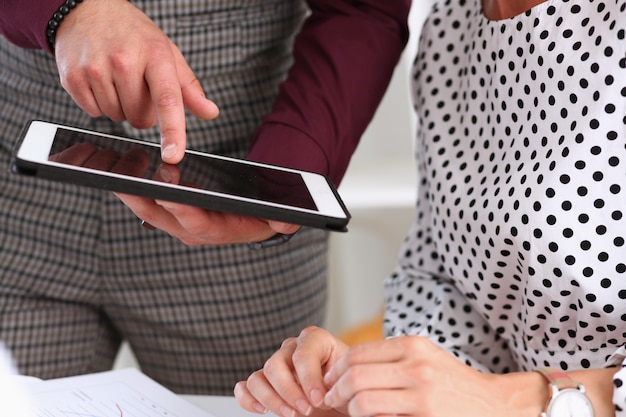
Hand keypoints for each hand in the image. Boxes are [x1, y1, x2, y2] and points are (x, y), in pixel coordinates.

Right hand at [54, 0, 218, 163]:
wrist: (88, 9)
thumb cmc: (134, 35)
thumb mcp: (167, 53)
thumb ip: (189, 88)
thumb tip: (211, 112)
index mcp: (155, 55)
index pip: (167, 100)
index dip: (173, 131)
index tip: (173, 154)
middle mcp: (124, 60)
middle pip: (140, 119)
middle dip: (142, 110)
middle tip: (136, 84)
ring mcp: (95, 69)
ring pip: (117, 118)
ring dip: (120, 106)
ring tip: (116, 78)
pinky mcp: (72, 77)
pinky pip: (93, 113)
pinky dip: (98, 104)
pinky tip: (100, 81)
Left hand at [113, 163, 299, 245]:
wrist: (253, 222)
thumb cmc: (261, 217)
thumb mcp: (277, 218)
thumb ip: (282, 219)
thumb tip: (287, 220)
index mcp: (216, 231)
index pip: (196, 222)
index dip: (182, 210)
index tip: (167, 196)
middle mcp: (192, 230)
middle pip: (161, 216)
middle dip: (140, 198)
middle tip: (121, 177)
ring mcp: (178, 222)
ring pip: (148, 209)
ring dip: (130, 191)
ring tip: (110, 166)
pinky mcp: (171, 213)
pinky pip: (147, 202)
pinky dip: (132, 187)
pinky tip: (118, 168)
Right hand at [234, 326, 348, 416]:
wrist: (344, 396)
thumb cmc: (349, 386)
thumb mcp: (351, 380)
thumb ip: (339, 382)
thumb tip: (326, 394)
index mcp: (316, 340)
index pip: (302, 354)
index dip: (309, 379)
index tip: (319, 399)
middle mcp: (292, 348)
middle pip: (275, 364)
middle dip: (289, 391)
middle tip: (306, 410)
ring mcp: (277, 364)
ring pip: (258, 376)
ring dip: (271, 399)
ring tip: (290, 414)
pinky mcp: (265, 383)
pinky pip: (246, 387)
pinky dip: (249, 399)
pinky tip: (263, 410)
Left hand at [322, 336, 544, 416]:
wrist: (494, 405)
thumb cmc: (453, 384)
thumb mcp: (425, 359)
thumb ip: (392, 358)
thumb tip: (348, 368)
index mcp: (412, 345)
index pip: (358, 353)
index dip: (337, 370)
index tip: (330, 383)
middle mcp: (416, 364)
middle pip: (355, 374)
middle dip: (335, 390)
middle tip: (330, 400)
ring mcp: (422, 391)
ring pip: (362, 399)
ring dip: (349, 409)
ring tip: (350, 413)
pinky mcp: (425, 414)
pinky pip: (379, 416)